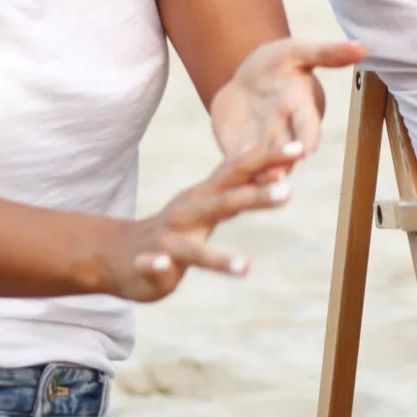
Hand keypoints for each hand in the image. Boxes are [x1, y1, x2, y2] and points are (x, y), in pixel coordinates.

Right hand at [99, 144, 297, 302]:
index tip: (300, 148)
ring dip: (220, 258)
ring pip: (195, 248)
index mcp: (204, 198)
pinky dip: (157, 265)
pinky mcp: (148, 264)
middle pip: (225, 201)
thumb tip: (268, 169)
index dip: (268, 160)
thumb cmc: (172, 230)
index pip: (239, 173)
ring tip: (245, 267)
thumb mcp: (204, 206)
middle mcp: (187, 214)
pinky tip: (163, 266)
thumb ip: (234, 190)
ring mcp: (167, 239)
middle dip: (255, 196)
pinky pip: (154, 265)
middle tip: (288, 191)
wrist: (117, 253)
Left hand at [208, 37, 367, 160]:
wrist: (245, 80)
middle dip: (283, 162)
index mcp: (300, 109)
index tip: (306, 148)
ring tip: (259, 180)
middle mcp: (284, 132)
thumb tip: (364, 47)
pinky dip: (236, 169)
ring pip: (264, 164)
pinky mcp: (238, 150)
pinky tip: (230, 171)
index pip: (308, 126)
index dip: (308, 137)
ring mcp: (262, 143)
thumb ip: (327, 53)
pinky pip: (238, 163)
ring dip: (262, 173)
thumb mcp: (298, 52)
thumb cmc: (277, 63)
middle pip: (286, 151)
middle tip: (280, 173)